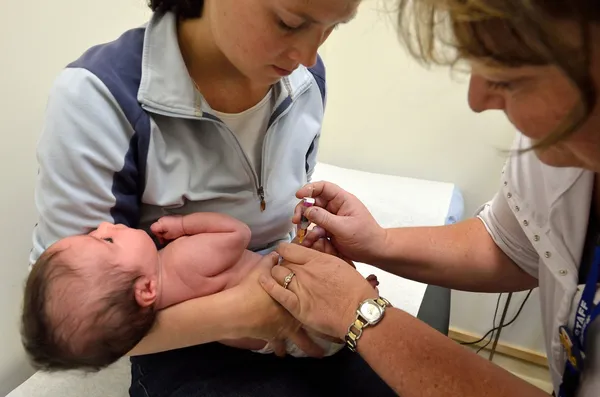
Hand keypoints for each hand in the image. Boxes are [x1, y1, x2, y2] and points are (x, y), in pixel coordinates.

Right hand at [150, 215, 184, 243]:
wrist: (185, 223)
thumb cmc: (177, 229)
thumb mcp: (167, 236)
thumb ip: (162, 236)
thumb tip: (161, 236)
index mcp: (159, 223)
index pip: (152, 229)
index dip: (157, 235)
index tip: (162, 238)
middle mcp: (161, 219)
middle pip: (157, 227)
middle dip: (161, 233)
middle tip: (166, 238)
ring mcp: (166, 217)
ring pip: (162, 226)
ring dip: (164, 230)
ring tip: (170, 235)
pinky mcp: (171, 217)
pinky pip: (166, 223)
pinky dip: (168, 227)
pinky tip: (173, 231)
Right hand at [234, 252, 324, 357]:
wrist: (239, 311)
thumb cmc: (251, 289)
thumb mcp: (260, 270)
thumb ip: (269, 262)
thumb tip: (275, 254)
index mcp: (293, 298)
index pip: (312, 298)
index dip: (324, 300)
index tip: (333, 302)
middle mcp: (292, 315)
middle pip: (314, 321)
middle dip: (325, 329)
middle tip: (336, 335)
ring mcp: (284, 329)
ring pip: (301, 341)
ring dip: (310, 347)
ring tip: (319, 354)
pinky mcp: (272, 337)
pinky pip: (278, 346)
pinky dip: (279, 349)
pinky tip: (281, 353)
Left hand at [259, 243, 377, 339]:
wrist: (359, 312)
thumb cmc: (356, 290)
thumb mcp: (342, 266)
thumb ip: (324, 260)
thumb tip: (314, 256)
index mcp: (317, 259)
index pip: (290, 249)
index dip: (284, 250)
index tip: (284, 254)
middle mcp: (306, 271)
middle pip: (282, 261)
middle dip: (281, 264)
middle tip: (284, 269)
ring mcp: (300, 288)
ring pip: (277, 274)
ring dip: (276, 274)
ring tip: (278, 278)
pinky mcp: (297, 306)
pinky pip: (277, 293)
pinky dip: (268, 285)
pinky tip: (263, 282)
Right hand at [292, 181, 387, 264]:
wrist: (375, 252)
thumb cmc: (366, 237)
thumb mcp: (344, 227)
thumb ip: (324, 218)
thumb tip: (307, 210)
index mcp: (343, 200)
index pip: (324, 187)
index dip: (310, 188)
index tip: (299, 195)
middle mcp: (336, 207)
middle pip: (314, 202)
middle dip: (303, 209)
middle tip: (296, 220)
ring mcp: (332, 219)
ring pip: (312, 216)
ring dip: (304, 223)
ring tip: (300, 232)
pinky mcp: (329, 230)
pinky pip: (315, 229)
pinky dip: (310, 234)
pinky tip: (307, 241)